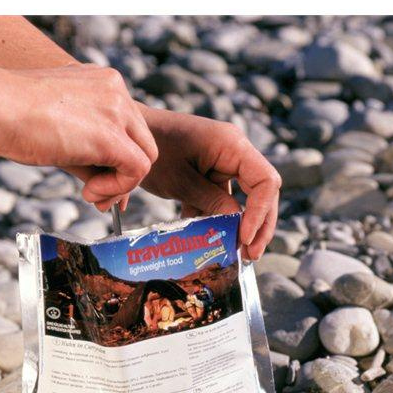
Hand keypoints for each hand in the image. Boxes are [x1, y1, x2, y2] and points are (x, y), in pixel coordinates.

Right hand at [0, 63, 157, 209]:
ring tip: (91, 195)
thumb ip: (88, 153)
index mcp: (103, 83)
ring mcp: (117, 110)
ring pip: (145, 156)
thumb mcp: (60, 128)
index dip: (118, 159)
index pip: (128, 127)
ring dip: (121, 184)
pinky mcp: (111, 136)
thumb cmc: (10, 115)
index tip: (98, 181)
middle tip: (97, 195)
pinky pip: (137, 169)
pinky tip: (90, 192)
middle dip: (124, 174)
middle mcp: (115, 91)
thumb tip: (105, 188)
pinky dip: (119, 188)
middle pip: (141, 142)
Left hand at [109, 107, 279, 260]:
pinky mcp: (210, 174)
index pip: (265, 181)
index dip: (260, 212)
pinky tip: (204, 240)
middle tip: (250, 255)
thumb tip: (238, 227)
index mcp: (232, 145)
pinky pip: (222, 199)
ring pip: (243, 200)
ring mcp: (223, 163)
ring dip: (236, 227)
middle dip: (258, 225)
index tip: (244, 238)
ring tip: (231, 254)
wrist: (127, 137)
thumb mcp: (179, 181)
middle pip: (262, 192)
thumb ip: (211, 202)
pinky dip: (215, 219)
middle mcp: (234, 152)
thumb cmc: (151, 150)